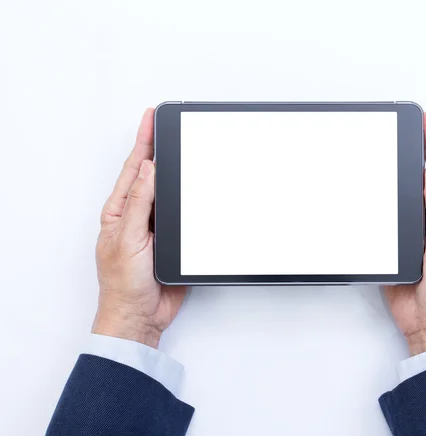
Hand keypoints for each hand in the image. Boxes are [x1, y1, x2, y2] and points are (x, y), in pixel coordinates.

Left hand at [92, 108, 186, 348]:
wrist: (141, 316)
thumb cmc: (124, 285)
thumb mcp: (128, 239)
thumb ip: (139, 203)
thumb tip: (147, 169)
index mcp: (119, 212)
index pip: (133, 169)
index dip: (143, 142)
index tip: (151, 119)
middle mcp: (138, 216)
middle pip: (151, 176)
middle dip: (158, 149)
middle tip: (166, 124)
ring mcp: (156, 228)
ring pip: (169, 194)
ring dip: (176, 173)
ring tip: (181, 147)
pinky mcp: (173, 240)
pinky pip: (184, 214)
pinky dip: (189, 200)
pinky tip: (194, 189)